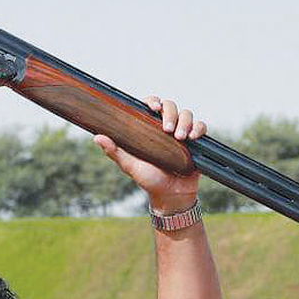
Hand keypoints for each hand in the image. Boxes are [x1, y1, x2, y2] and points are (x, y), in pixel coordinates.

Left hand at [94, 97, 206, 212]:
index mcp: (150, 129)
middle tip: (167, 129)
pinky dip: (199, 128)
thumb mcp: (130, 166)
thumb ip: (115, 152)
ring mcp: (182, 133)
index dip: (153, 101)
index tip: (153, 106)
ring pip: (187, 114)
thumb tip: (97, 137)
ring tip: (180, 138)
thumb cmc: (149, 180)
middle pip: (171, 106)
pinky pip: (201, 127)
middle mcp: (166, 128)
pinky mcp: (196, 142)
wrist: (171, 197)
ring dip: (185, 122)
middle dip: (170, 113)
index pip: (152, 106)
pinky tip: (193, 138)